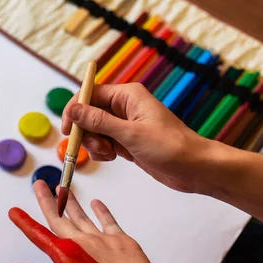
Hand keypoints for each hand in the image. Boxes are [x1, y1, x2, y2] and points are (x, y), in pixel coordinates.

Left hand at [1, 180, 173, 262]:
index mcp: (66, 259)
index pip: (41, 235)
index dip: (26, 223)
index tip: (12, 211)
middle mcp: (81, 248)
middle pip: (59, 218)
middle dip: (48, 201)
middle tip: (37, 183)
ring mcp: (101, 244)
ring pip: (81, 216)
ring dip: (71, 202)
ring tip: (61, 186)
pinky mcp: (122, 243)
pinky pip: (108, 222)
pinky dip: (102, 211)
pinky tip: (95, 202)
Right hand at [61, 83, 213, 192]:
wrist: (194, 168)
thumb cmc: (170, 147)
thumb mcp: (130, 134)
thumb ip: (99, 121)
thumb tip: (73, 109)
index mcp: (128, 95)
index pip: (90, 93)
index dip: (75, 109)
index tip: (68, 129)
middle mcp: (125, 107)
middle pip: (89, 113)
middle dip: (86, 132)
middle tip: (97, 147)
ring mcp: (125, 124)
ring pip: (94, 130)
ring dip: (94, 144)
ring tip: (110, 154)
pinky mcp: (126, 140)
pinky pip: (103, 142)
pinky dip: (102, 152)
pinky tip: (114, 158)